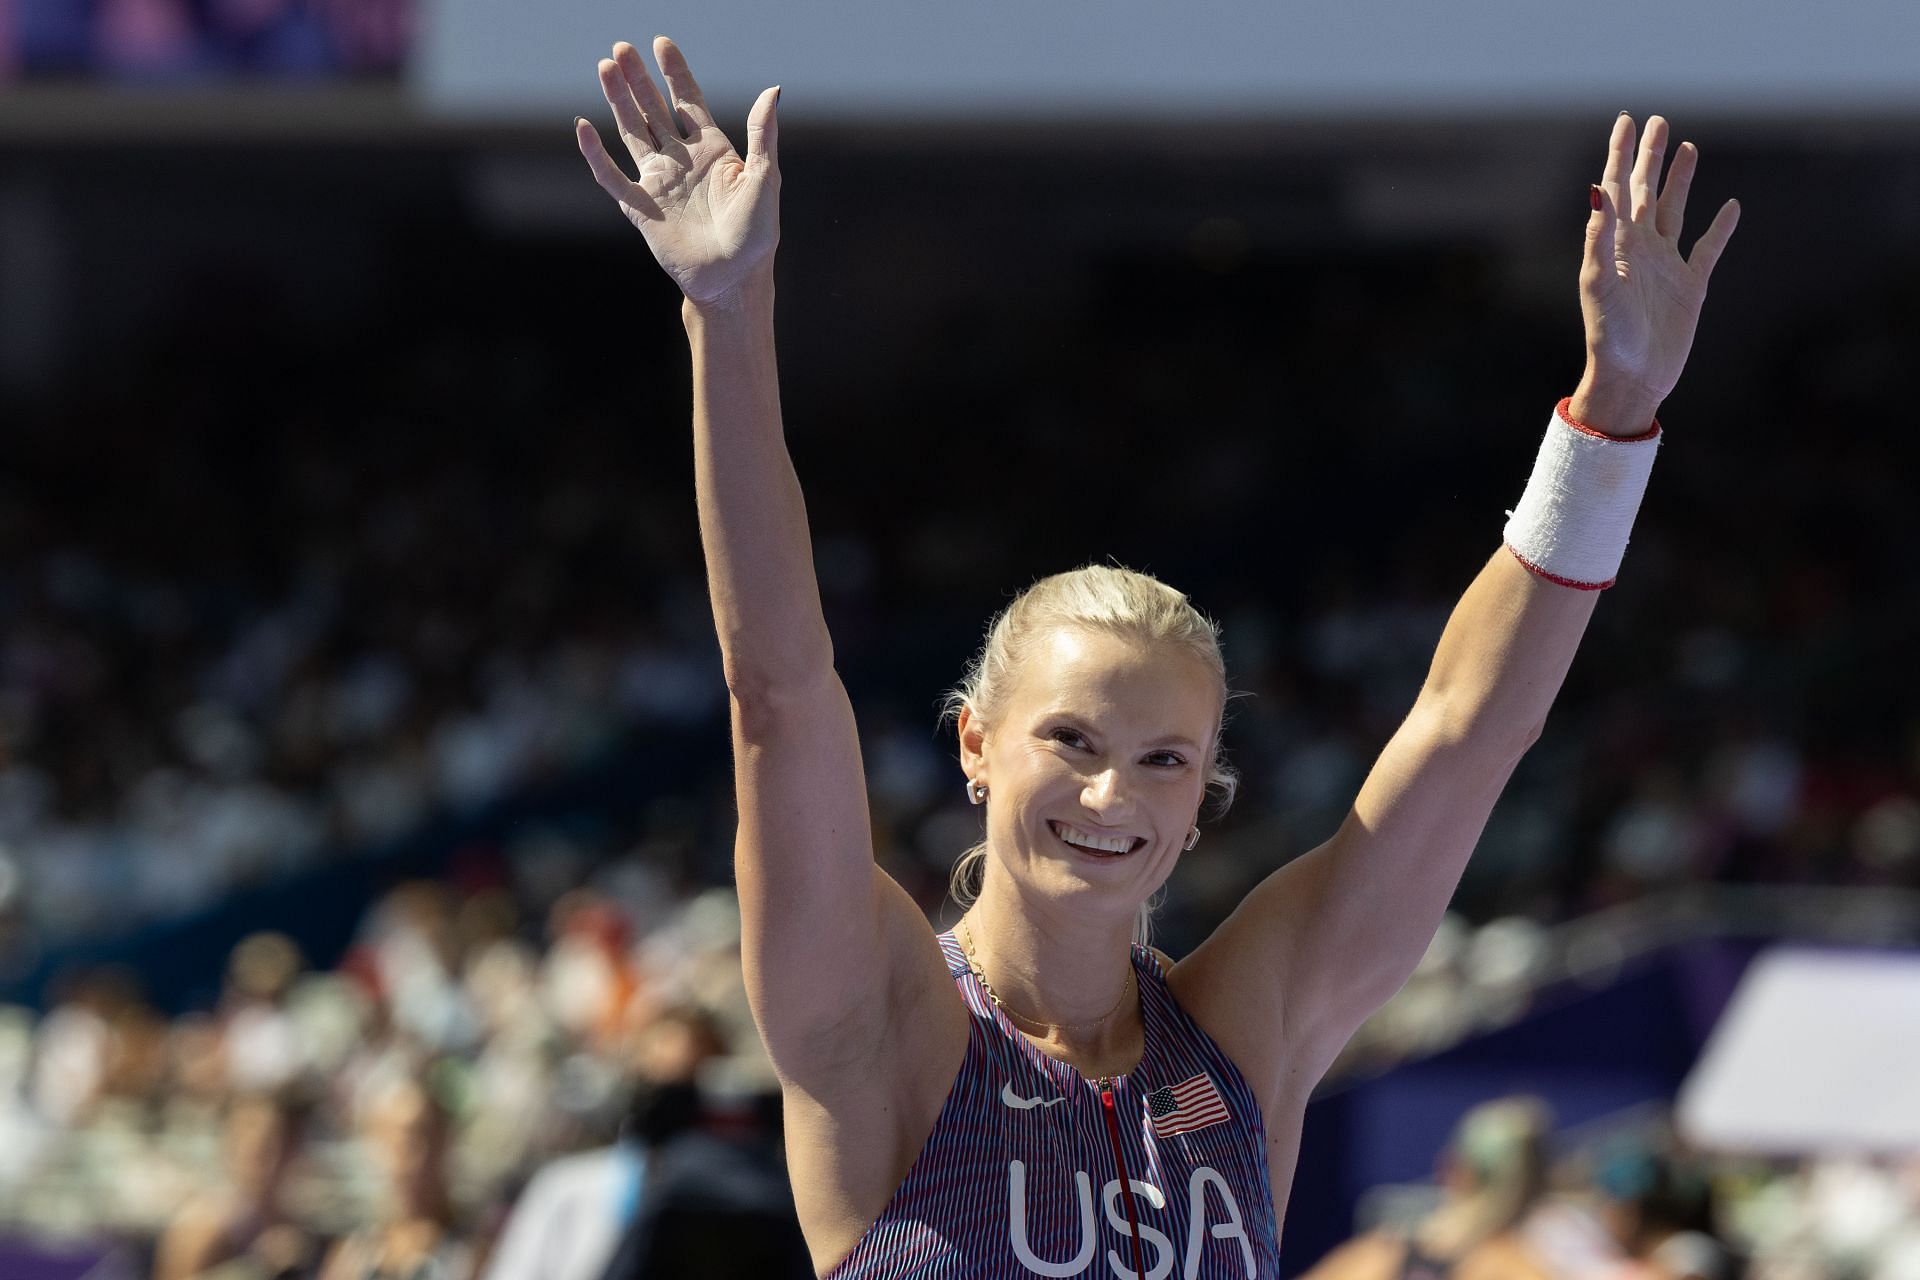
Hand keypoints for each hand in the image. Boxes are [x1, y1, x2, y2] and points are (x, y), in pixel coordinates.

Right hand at [576, 37, 780, 304]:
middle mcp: (681, 161)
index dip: (674, 72)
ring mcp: (658, 182)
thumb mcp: (764, 178)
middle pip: (653, 109)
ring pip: (631, 132)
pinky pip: (611, 176)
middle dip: (637, 79)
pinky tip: (583, 127)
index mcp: (712, 151)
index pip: (688, 100)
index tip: (660, 43)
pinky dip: (595, 153)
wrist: (732, 281)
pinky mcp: (640, 207)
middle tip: (620, 49)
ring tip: (605, 68)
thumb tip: (773, 91)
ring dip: (618, 101)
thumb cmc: (755, 235)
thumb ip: (762, 134)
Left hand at [1575, 114, 1739, 429]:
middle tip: (1658, 121)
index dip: (1621, 153)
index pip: (1617, 187)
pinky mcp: (1690, 286)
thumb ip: (1599, 235)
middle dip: (1651, 157)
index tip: (1626, 120)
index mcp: (1615, 244)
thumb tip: (1598, 186)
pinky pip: (1708, 249)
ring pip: (1675, 211)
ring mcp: (1665, 266)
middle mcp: (1639, 249)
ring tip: (1688, 147)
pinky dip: (1720, 228)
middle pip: (1646, 191)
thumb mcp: (1600, 281)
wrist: (1631, 378)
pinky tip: (1731, 206)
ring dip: (1681, 180)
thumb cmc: (1609, 334)